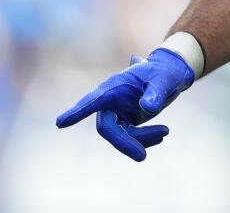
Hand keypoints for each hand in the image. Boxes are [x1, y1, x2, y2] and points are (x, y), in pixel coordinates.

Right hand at [55, 48, 194, 160]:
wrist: (170, 74)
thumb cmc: (164, 72)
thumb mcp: (164, 80)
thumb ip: (155, 92)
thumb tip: (148, 108)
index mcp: (114, 86)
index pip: (93, 100)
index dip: (77, 112)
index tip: (60, 123)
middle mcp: (110, 101)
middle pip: (106, 128)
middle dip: (124, 143)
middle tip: (142, 157)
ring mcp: (116, 112)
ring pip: (120, 136)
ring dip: (141, 139)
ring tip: (165, 132)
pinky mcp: (124, 122)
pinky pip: (130, 137)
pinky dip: (145, 140)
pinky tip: (161, 135)